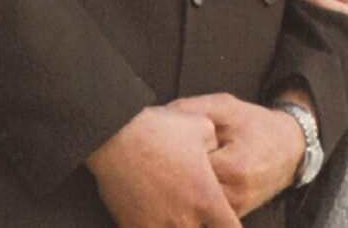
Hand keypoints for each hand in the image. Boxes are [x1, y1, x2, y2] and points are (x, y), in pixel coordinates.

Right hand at [86, 106, 241, 227]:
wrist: (117, 137)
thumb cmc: (163, 129)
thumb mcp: (203, 128)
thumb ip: (217, 146)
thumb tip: (219, 150)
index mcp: (207, 197)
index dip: (230, 227)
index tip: (223, 219)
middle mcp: (185, 217)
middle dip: (202, 224)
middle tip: (194, 209)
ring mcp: (158, 225)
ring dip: (177, 225)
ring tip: (172, 211)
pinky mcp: (134, 227)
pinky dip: (153, 226)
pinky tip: (151, 216)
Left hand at [170, 93, 306, 217]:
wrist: (290, 147)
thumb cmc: (257, 125)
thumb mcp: (226, 106)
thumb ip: (192, 108)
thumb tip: (158, 116)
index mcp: (234, 165)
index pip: (187, 168)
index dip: (169, 156)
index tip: (158, 148)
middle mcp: (236, 192)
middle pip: (188, 191)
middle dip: (173, 175)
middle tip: (160, 160)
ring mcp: (237, 207)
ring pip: (196, 204)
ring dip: (183, 189)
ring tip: (175, 171)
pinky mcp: (236, 213)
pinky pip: (208, 210)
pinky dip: (197, 196)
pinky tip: (191, 181)